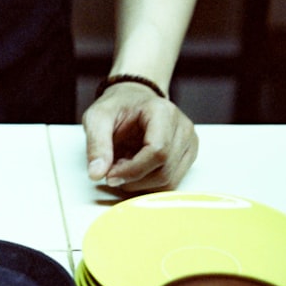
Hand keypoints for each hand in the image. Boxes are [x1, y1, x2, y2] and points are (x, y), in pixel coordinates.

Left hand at [82, 82, 197, 191]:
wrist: (132, 101)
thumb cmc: (116, 107)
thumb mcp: (97, 118)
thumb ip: (97, 144)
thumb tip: (96, 174)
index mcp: (162, 112)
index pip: (158, 151)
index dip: (133, 170)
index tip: (109, 176)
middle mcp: (182, 127)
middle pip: (164, 171)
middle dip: (134, 179)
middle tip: (111, 171)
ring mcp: (189, 142)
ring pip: (170, 182)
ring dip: (141, 183)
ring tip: (122, 167)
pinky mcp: (188, 155)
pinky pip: (172, 182)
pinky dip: (149, 183)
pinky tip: (134, 169)